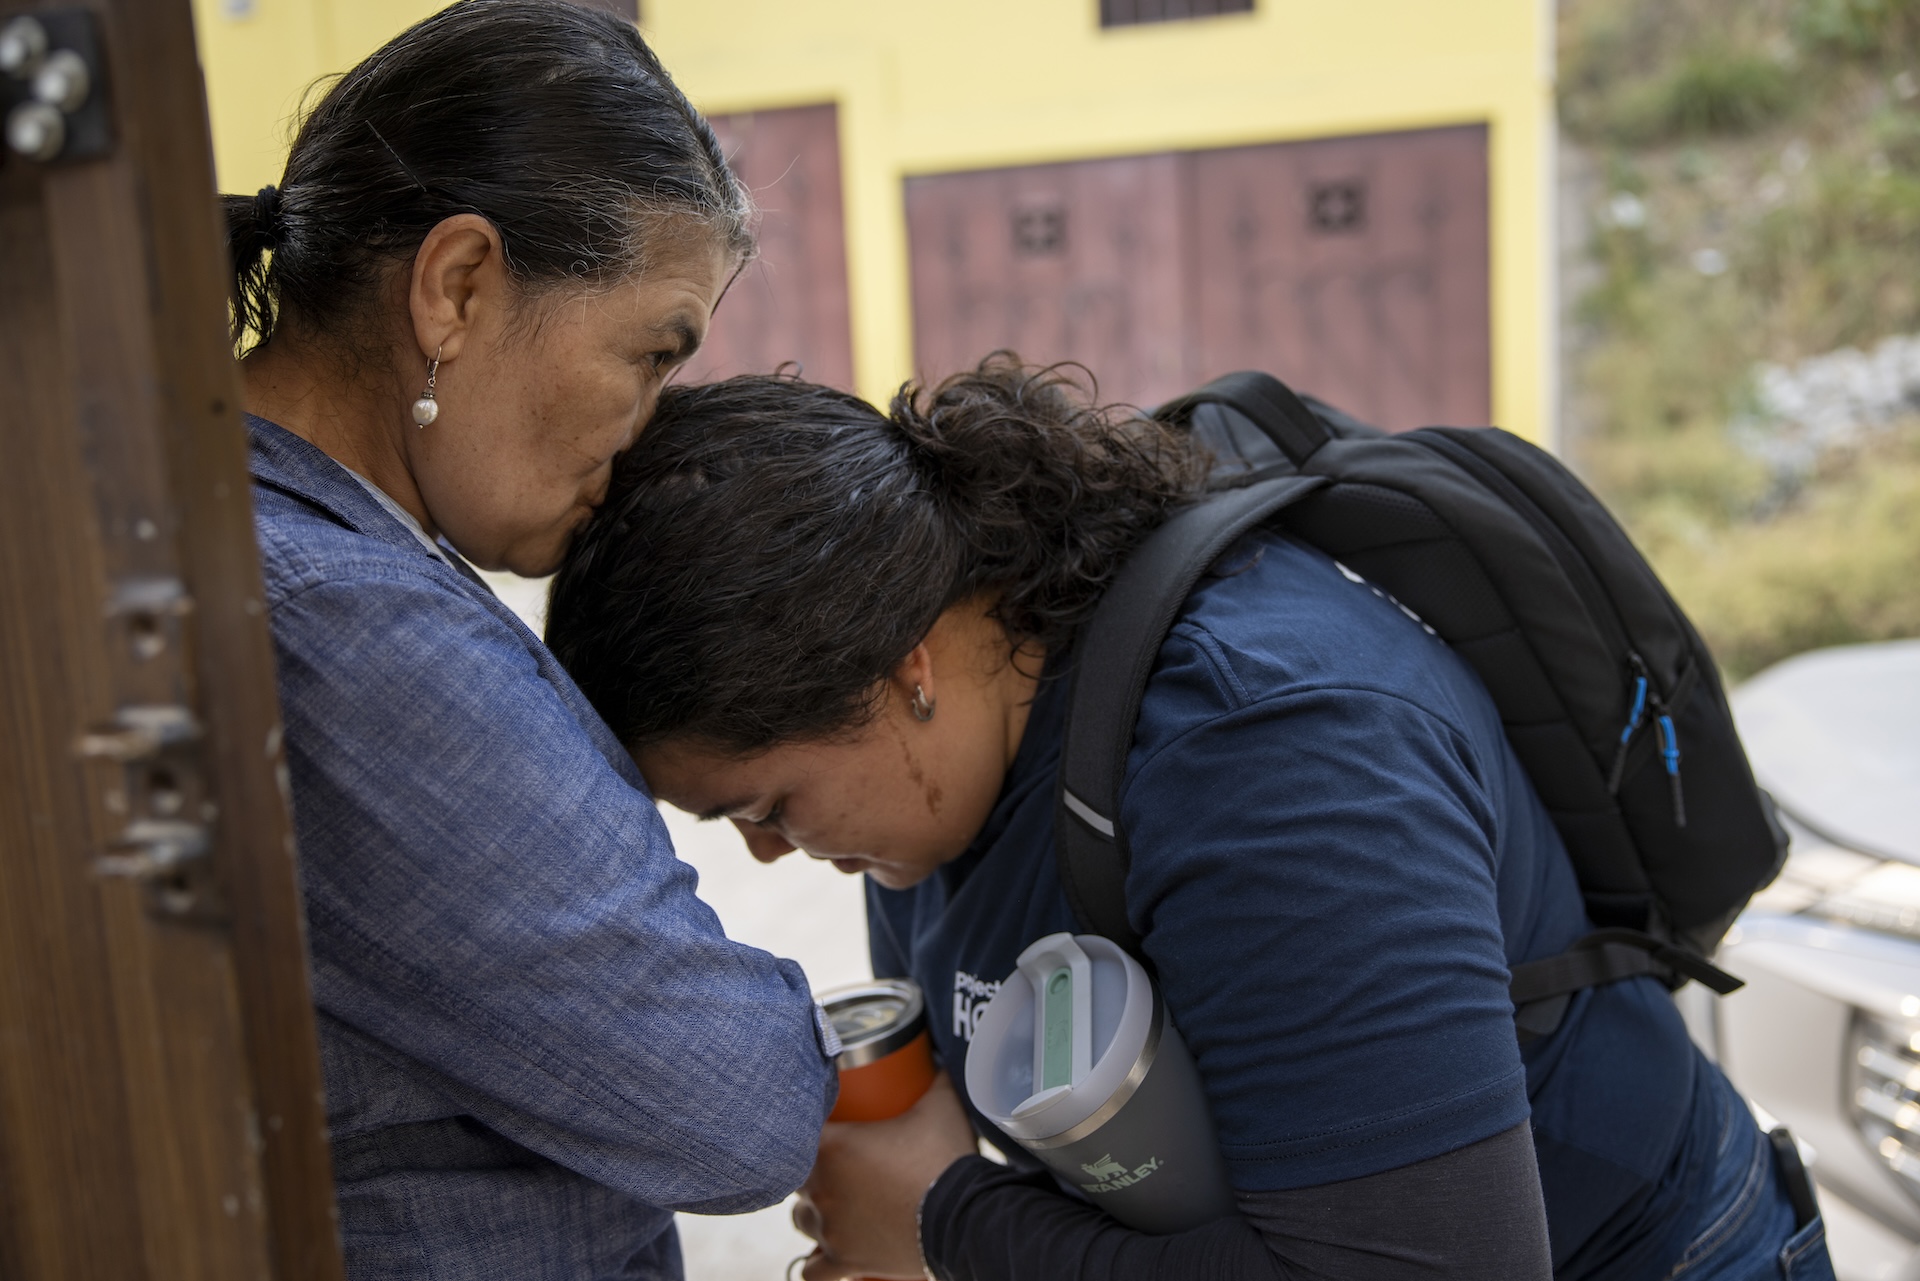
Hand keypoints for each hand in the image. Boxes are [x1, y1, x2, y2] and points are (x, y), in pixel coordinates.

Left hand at [794, 1071, 976, 1279]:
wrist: (965, 1218)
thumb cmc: (947, 1159)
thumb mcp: (941, 1104)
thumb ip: (935, 1075)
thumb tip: (941, 1053)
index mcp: (831, 1147)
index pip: (797, 1131)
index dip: (809, 1127)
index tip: (831, 1126)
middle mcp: (821, 1189)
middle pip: (797, 1176)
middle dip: (815, 1170)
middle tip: (844, 1163)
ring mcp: (829, 1229)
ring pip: (801, 1219)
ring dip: (814, 1210)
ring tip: (838, 1203)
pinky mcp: (844, 1261)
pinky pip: (812, 1270)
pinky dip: (817, 1261)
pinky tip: (827, 1252)